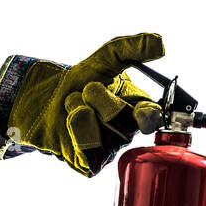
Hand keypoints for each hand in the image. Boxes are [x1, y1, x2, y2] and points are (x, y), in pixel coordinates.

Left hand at [0, 33, 166, 176]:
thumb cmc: (80, 80)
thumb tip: (159, 42)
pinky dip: (74, 130)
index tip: (141, 113)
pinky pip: (87, 152)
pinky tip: (68, 122)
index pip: (152, 117)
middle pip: (121, 121)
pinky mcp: (90, 162)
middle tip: (88, 89)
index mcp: (137, 107)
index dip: (148, 117)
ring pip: (102, 136)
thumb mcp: (105, 58)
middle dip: (100, 100)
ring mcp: (109, 148)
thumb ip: (131, 48)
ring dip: (81, 112)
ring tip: (74, 103)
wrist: (46, 98)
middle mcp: (126, 130)